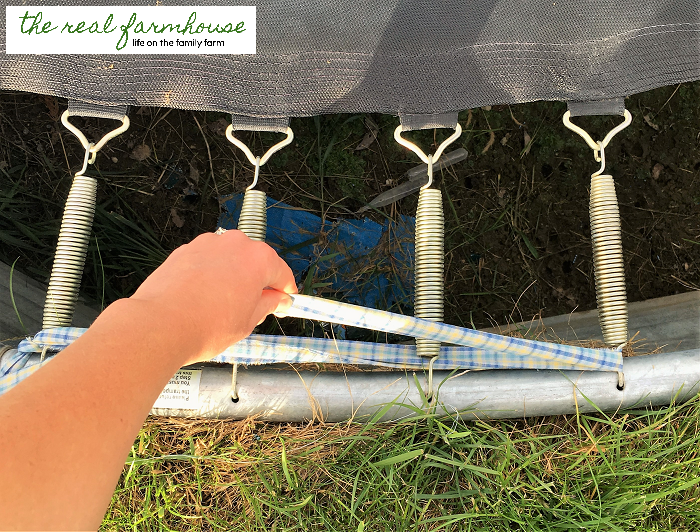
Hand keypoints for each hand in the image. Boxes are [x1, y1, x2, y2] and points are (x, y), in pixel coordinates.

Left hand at [129, 230, 295, 362]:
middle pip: (255, 262)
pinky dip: (210, 275)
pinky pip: (207, 261)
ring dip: (232, 276)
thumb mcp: (249, 321)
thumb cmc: (205, 325)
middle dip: (258, 281)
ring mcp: (208, 244)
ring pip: (230, 259)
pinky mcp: (185, 250)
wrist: (160, 325)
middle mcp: (235, 244)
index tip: (285, 301)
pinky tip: (204, 297)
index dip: (286, 290)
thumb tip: (278, 300)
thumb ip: (268, 304)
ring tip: (224, 305)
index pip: (281, 272)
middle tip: (254, 306)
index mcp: (258, 259)